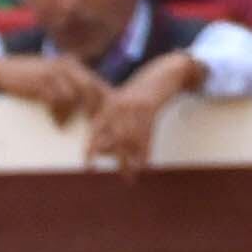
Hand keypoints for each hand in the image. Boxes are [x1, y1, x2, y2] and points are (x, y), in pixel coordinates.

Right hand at [0, 51, 109, 123]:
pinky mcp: (40, 81)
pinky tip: (57, 124)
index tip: (104, 119)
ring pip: (74, 96)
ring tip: (69, 128)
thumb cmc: (29, 78)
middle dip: (93, 109)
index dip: (102, 101)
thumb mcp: (52, 79)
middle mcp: (66, 65)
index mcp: (72, 65)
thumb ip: (68, 87)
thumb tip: (85, 108)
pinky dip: (58, 115)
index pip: (95, 82)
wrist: (3, 69)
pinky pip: (56, 100)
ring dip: (73, 115)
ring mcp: (53, 72)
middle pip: (89, 88)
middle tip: (92, 127)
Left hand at [83, 54, 198, 173]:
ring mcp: (135, 109)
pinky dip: (145, 153)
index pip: (95, 133)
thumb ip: (108, 123)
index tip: (89, 169)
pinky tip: (144, 166)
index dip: (91, 151)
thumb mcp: (119, 103)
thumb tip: (100, 151)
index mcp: (108, 107)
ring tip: (130, 177)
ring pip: (130, 142)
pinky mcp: (150, 110)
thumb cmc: (137, 95)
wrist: (161, 75)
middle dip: (117, 160)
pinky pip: (146, 137)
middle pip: (114, 140)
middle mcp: (119, 108)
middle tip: (122, 176)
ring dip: (131, 162)